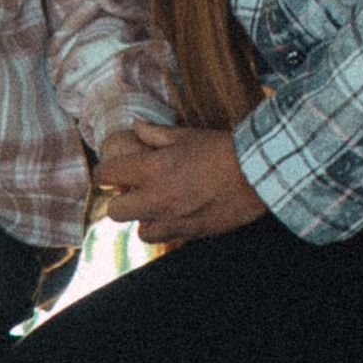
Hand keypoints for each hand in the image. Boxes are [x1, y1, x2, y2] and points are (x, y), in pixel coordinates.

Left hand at [92, 122, 268, 246]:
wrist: (257, 174)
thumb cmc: (222, 150)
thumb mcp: (187, 135)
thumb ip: (156, 134)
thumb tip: (136, 125)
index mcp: (153, 169)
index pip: (108, 175)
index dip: (105, 173)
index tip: (111, 172)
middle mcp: (158, 198)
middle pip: (115, 211)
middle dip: (120, 200)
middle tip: (132, 191)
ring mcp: (174, 219)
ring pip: (140, 231)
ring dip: (143, 219)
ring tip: (156, 206)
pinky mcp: (191, 233)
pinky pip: (166, 237)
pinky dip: (166, 228)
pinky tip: (177, 214)